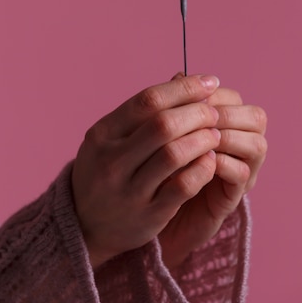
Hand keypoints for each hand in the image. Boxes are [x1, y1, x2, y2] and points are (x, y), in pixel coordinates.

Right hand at [71, 75, 221, 268]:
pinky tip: (211, 160)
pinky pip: (183, 186)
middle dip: (197, 113)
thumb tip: (184, 77)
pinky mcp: (148, 215)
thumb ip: (144, 111)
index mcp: (102, 134)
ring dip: (203, 139)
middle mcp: (112, 160)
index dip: (184, 89)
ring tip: (216, 134)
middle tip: (214, 111)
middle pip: (163, 125)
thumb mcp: (112, 137)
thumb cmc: (107, 169)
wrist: (86, 225)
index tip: (208, 83)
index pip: (148, 101)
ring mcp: (129, 190)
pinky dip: (202, 169)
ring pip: (174, 154)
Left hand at [158, 80, 266, 268]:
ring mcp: (238, 171)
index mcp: (222, 124)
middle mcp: (237, 145)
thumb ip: (172, 106)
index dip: (217, 94)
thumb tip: (178, 74)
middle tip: (202, 116)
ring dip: (230, 136)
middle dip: (227, 113)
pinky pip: (242, 175)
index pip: (235, 98)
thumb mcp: (160, 133)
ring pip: (257, 144)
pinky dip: (224, 164)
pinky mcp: (230, 198)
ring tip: (202, 138)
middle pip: (256, 117)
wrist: (145, 212)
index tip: (192, 96)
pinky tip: (201, 161)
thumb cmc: (154, 165)